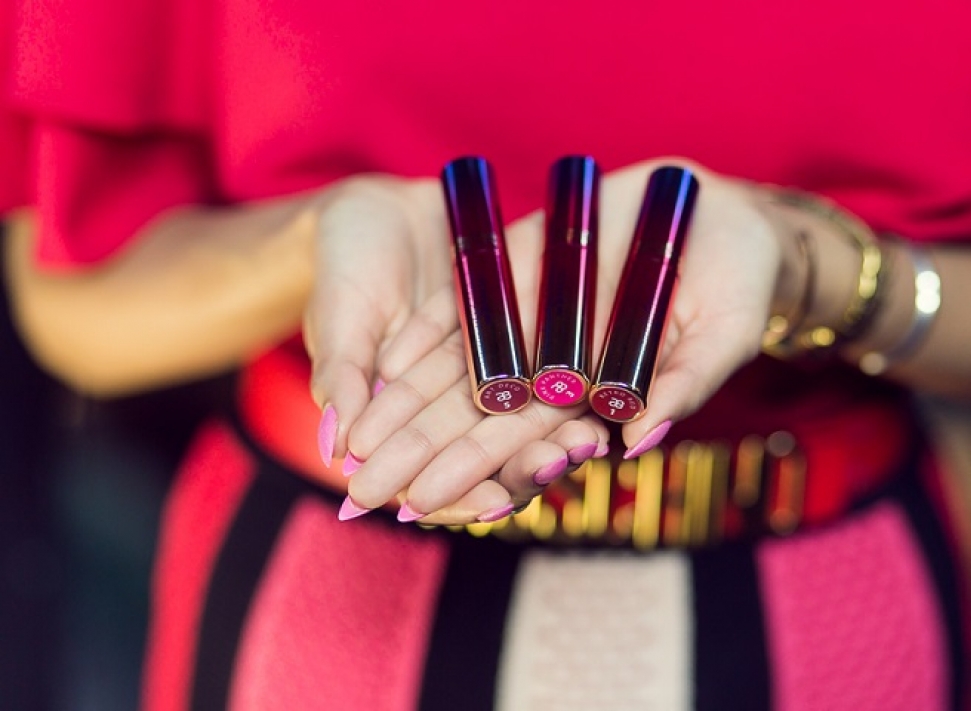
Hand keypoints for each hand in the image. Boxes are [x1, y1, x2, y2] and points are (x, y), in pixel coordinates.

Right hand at [305, 174, 613, 519]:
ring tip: (588, 439)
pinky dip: (571, 388)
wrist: (379, 209)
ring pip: (528, 425)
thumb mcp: (338, 320)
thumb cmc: (344, 268)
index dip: (460, 497)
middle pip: (492, 460)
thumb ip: (343, 380)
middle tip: (555, 464)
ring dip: (560, 439)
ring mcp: (490, 380)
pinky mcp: (518, 343)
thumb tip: (337, 447)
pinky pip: (549, 373)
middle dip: (525, 470)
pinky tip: (601, 397)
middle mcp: (452, 411)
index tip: (490, 503)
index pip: (432, 480)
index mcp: (402, 424)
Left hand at [338, 159, 801, 523]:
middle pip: (476, 420)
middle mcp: (552, 368)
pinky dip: (420, 336)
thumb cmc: (736, 285)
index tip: (424, 504)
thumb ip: (681, 386)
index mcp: (593, 398)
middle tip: (363, 493)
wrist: (720, 214)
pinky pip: (461, 308)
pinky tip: (378, 363)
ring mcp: (528, 322)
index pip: (527, 447)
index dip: (474, 475)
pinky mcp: (515, 272)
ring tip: (351, 441)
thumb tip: (634, 440)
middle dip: (420, 456)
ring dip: (403, 406)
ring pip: (456, 372)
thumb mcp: (720, 336)